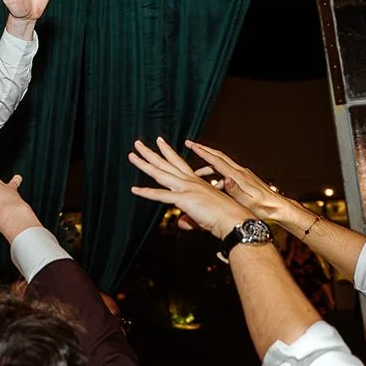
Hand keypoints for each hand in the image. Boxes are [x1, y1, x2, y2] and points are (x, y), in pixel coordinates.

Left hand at [128, 138, 254, 239]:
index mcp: (196, 181)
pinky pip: (161, 195)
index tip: (160, 141)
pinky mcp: (184, 199)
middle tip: (138, 143)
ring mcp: (186, 188)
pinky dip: (147, 192)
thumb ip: (188, 219)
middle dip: (150, 152)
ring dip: (144, 164)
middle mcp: (190, 181)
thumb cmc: (223, 218)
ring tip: (131, 155)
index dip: (168, 152)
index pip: (178, 163)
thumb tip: (180, 224)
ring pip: (160, 173)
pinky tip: (134, 189)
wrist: (234, 220)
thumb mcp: (202, 216)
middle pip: (166, 163)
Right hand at [184, 140, 295, 225]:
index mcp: (238, 177)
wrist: (279, 208)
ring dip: (208, 165)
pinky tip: (213, 184)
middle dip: (203, 150)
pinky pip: (227, 171)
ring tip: (195, 173)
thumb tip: (225, 179)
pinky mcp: (245, 179)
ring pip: (222, 164)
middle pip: (219, 156)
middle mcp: (240, 172)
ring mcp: (243, 174)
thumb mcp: (248, 202)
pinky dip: (217, 174)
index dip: (203, 153)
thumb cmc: (263, 208)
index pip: (218, 161)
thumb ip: (235, 191)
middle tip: (190, 144)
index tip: (192, 145)